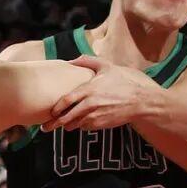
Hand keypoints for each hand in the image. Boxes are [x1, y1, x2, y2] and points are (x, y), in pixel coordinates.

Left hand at [42, 56, 158, 132]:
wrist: (141, 101)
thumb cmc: (124, 82)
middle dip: (54, 124)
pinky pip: (85, 127)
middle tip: (45, 127)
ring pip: (75, 125)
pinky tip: (82, 121)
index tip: (49, 112)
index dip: (55, 108)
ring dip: (68, 125)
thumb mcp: (107, 66)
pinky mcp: (101, 125)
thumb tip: (72, 59)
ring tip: (63, 124)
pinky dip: (82, 125)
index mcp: (88, 90)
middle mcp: (90, 105)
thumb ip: (88, 61)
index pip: (65, 101)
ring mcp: (95, 117)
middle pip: (66, 118)